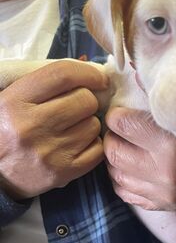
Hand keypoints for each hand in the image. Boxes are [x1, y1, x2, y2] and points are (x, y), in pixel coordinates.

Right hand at [0, 61, 108, 198]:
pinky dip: (93, 145)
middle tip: (77, 108)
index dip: (88, 72)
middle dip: (87, 101)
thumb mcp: (10, 99)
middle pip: (85, 100)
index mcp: (15, 101)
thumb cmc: (5, 131)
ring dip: (88, 124)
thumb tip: (87, 70)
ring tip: (71, 129)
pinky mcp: (63, 172)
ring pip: (93, 125)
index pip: (62, 74)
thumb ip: (43, 84)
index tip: (98, 78)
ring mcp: (49, 152)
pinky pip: (98, 150)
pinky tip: (77, 145)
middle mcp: (32, 126)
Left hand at [104, 107, 175, 209]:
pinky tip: (129, 169)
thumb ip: (168, 106)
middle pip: (114, 151)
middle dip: (112, 137)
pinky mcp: (162, 205)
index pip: (122, 125)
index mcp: (171, 144)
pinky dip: (122, 180)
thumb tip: (134, 86)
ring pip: (116, 174)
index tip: (122, 113)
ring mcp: (161, 192)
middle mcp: (162, 171)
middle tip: (120, 131)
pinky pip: (126, 194)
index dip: (117, 115)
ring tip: (124, 148)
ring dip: (115, 159)